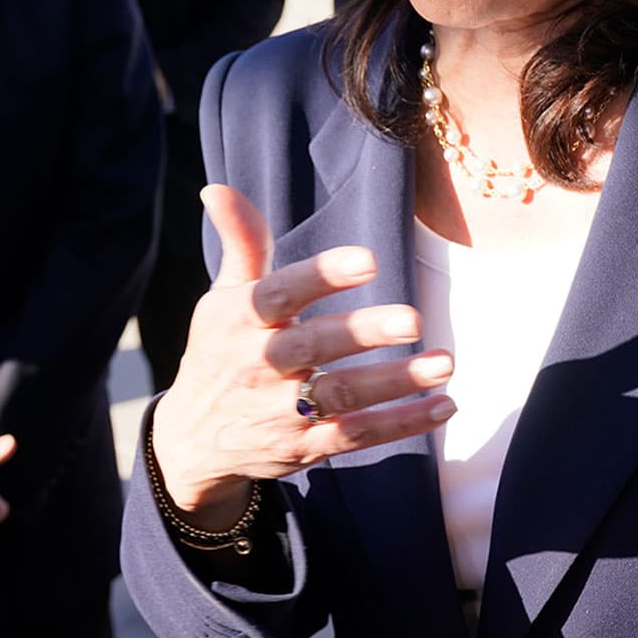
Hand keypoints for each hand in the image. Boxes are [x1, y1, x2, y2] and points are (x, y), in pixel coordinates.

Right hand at [149, 185, 455, 529]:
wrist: (193, 439)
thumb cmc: (222, 351)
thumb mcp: (223, 299)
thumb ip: (241, 244)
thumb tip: (217, 188)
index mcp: (239, 321)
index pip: (278, 295)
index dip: (320, 276)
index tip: (369, 259)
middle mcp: (257, 367)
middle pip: (312, 348)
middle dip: (362, 334)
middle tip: (413, 318)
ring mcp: (280, 413)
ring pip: (341, 396)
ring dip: (394, 382)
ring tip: (444, 363)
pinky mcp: (303, 449)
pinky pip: (356, 437)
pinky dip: (401, 424)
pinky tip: (443, 405)